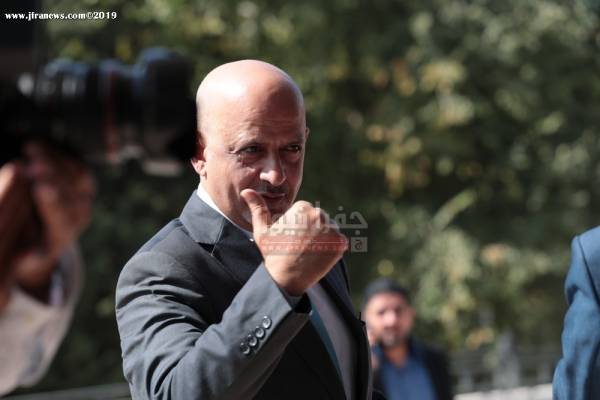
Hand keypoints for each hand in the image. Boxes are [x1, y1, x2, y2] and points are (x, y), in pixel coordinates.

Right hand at [0, 142, 94, 306]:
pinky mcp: (84, 185)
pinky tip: (37, 146)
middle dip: (53, 177)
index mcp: (62, 237)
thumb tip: (22, 251)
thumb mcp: (23, 259)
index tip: (39, 187)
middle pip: (72, 194)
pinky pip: (77, 167)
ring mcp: (84, 200)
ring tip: (30, 148)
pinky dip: (58, 155)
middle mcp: (79, 218)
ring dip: (55, 161)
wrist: (46, 240)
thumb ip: (24, 252)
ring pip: (77, 177)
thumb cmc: (25, 250)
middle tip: (33, 162)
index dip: (52, 202)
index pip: (62, 219)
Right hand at [241, 189, 346, 295]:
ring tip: (309, 251)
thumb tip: (246, 191)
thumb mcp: (262, 230)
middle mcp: (320, 214)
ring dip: (322, 238)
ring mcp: (332, 229)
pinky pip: (338, 241)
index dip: (297, 225)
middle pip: (319, 219)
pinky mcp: (341, 242)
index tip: (291, 237)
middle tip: (299, 246)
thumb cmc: (273, 253)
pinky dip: (331, 248)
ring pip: (329, 230)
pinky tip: (318, 255)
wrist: (286, 279)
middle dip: (311, 230)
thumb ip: (258, 208)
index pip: (305, 211)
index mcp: (302, 207)